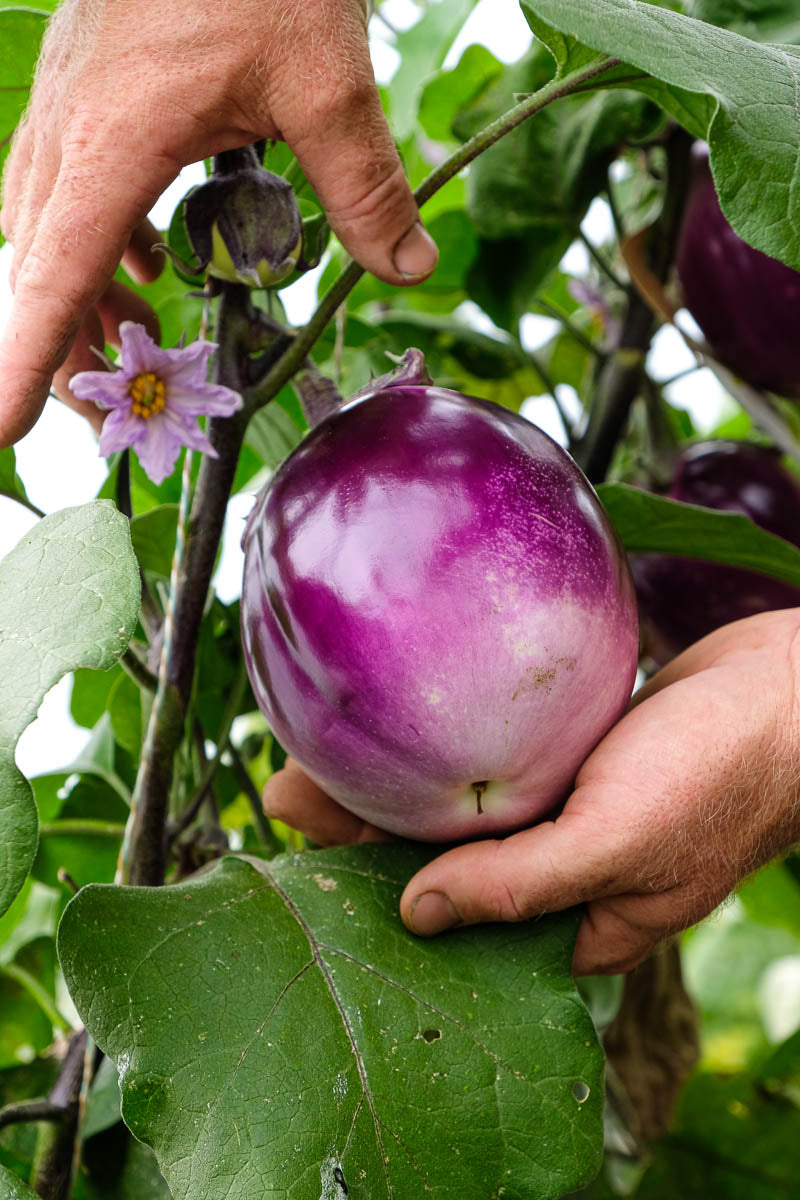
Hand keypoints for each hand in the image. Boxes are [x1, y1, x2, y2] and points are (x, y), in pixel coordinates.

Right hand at [0, 0, 436, 443]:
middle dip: (64, 354)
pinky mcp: (84, 93)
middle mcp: (69, 134)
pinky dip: (94, 243)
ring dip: (78, 302)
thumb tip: (409, 264)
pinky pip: (64, 189)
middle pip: (41, 273)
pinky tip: (139, 260)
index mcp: (114, 144)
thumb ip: (365, 185)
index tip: (2, 432)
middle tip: (115, 417)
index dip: (25, 360)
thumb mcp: (326, 78)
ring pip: (44, 234)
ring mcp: (67, 109)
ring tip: (133, 348)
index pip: (56, 278)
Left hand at [264, 609, 799, 974]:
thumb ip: (517, 884)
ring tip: (313, 758)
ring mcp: (570, 809)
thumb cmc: (723, 773)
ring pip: (467, 803)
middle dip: (366, 829)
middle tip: (289, 792)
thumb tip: (413, 913)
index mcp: (579, 920)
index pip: (458, 921)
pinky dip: (449, 746)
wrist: (791, 690)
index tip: (304, 863)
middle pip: (446, 856)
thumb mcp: (618, 843)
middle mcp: (567, 871)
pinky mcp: (575, 755)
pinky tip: (397, 726)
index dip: (377, 892)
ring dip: (396, 781)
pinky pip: (498, 758)